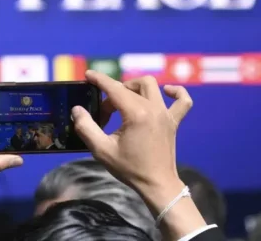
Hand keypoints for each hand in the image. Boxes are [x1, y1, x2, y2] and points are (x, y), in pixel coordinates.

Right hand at [72, 71, 203, 238]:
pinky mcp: (174, 121)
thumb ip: (86, 128)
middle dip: (113, 93)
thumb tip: (77, 110)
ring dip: (135, 87)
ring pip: (151, 86)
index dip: (99, 80)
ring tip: (124, 100)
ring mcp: (166, 114)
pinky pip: (182, 100)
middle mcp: (153, 108)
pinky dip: (175, 92)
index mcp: (136, 114)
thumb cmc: (129, 168)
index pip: (114, 88)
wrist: (157, 185)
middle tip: (105, 111)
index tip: (88, 75)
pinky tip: (166, 91)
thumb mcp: (102, 150)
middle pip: (130, 86)